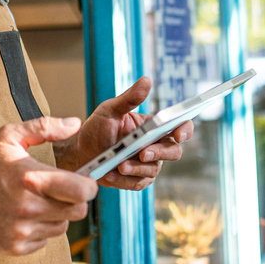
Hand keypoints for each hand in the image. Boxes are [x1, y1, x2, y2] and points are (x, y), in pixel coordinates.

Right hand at [0, 116, 98, 255]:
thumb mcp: (9, 136)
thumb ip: (44, 127)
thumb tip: (75, 124)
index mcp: (31, 178)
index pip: (83, 191)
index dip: (88, 185)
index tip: (81, 180)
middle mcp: (28, 207)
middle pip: (78, 211)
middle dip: (74, 200)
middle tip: (59, 190)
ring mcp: (21, 230)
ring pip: (62, 227)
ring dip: (56, 215)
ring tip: (34, 200)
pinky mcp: (15, 247)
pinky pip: (44, 241)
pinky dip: (39, 229)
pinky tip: (22, 215)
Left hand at [55, 76, 193, 189]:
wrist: (80, 152)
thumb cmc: (97, 128)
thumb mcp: (110, 110)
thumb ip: (129, 98)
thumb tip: (147, 80)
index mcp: (153, 127)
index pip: (179, 126)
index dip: (185, 130)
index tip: (179, 134)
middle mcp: (155, 146)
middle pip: (173, 152)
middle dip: (160, 153)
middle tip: (143, 153)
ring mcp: (147, 165)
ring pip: (154, 170)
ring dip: (137, 168)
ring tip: (120, 165)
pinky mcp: (136, 180)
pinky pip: (138, 183)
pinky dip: (124, 180)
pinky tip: (111, 174)